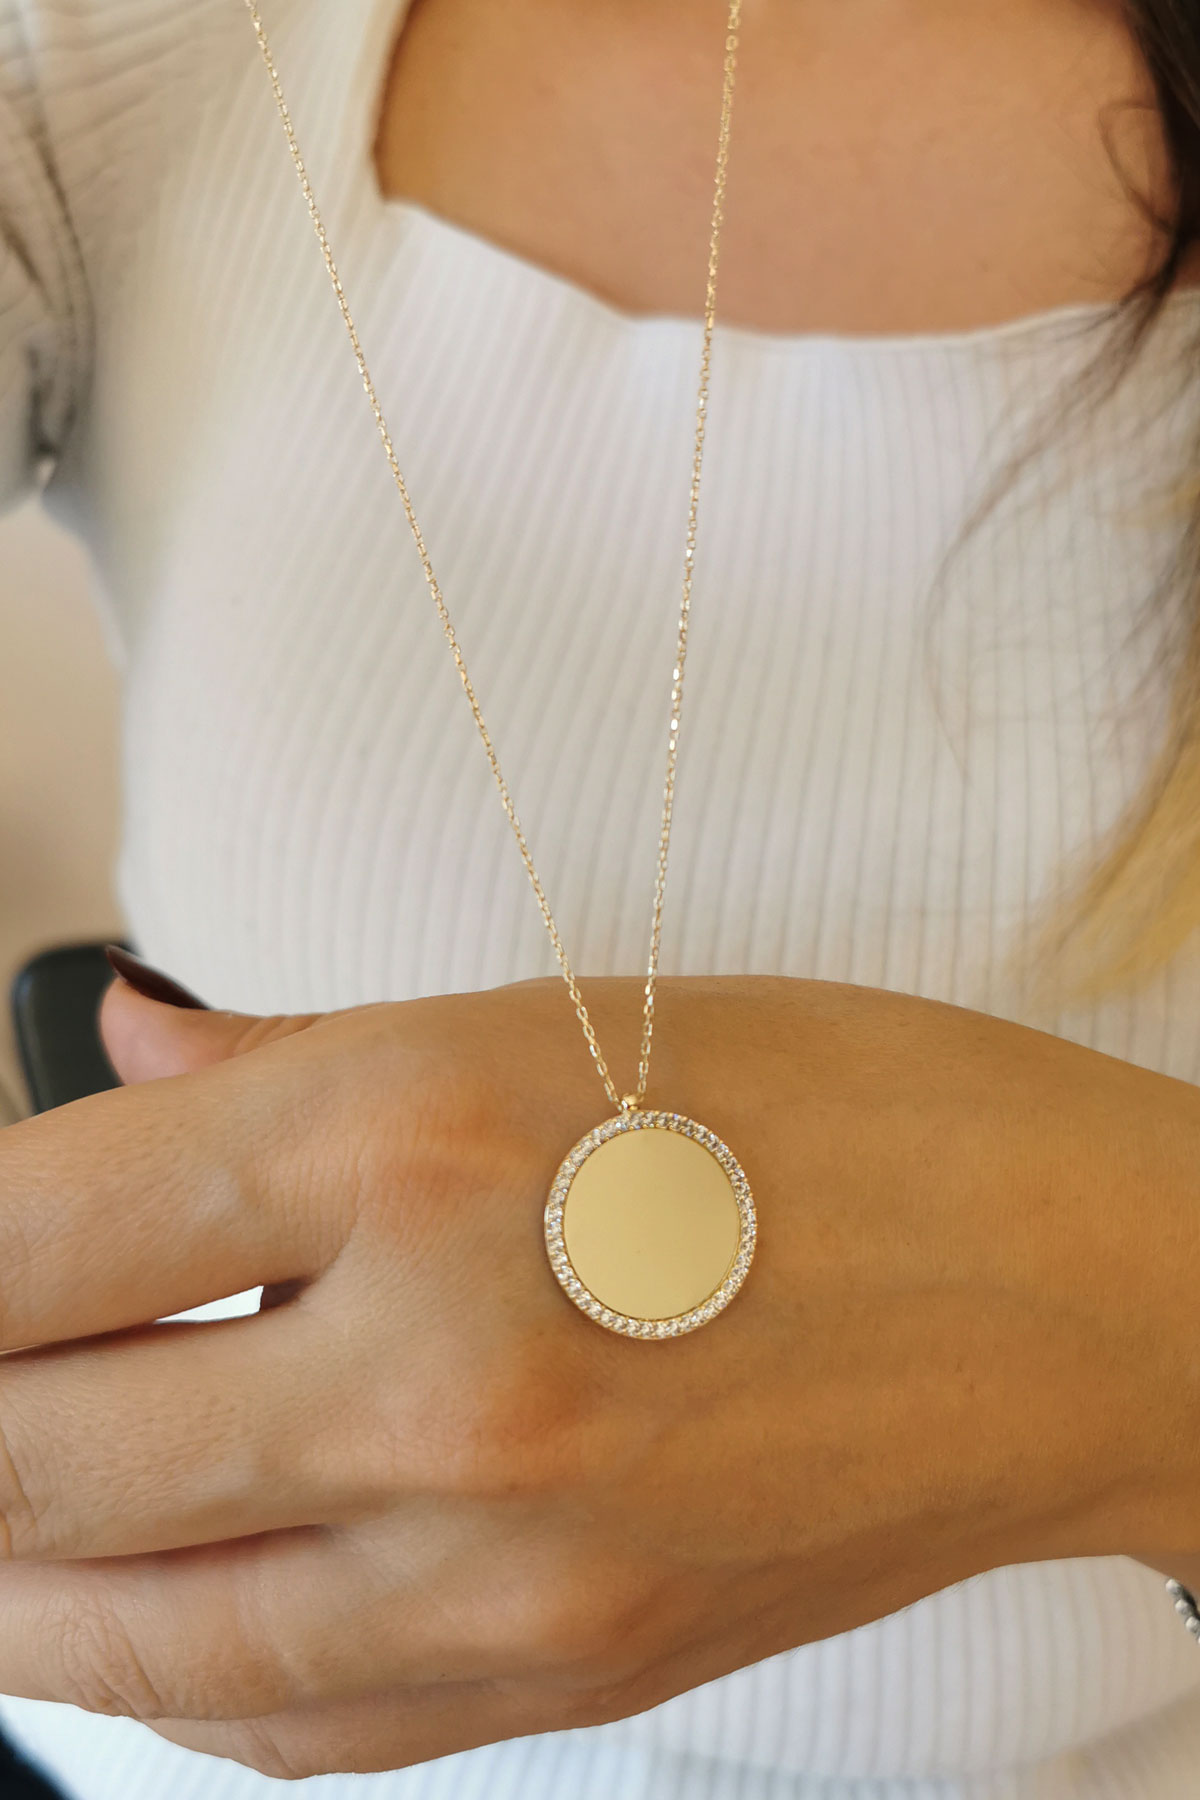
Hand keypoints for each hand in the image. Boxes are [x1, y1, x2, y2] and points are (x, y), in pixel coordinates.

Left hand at [0, 970, 1195, 1778]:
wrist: (1077, 1300)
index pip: (45, 1229)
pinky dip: (165, 1672)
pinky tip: (137, 1613)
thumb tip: (123, 1049)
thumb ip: (297, 1052)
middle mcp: (437, 1371)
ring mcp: (497, 1565)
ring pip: (125, 1635)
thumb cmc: (863, 1117)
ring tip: (1, 1502)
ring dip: (19, 1567)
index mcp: (426, 1140)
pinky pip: (280, 1728)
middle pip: (43, 1448)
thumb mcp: (566, 1013)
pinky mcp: (558, 1675)